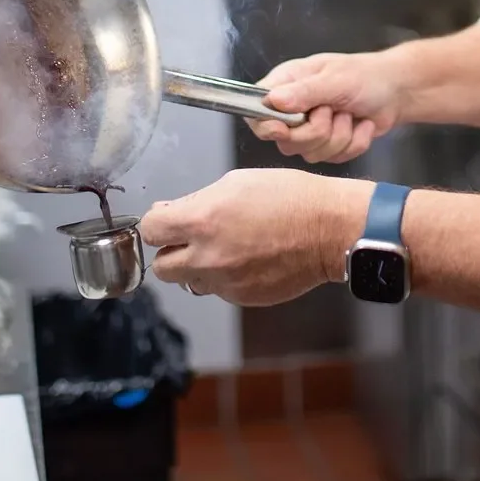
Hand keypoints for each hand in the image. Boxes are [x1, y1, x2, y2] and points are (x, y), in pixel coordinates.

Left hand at [140, 168, 369, 305]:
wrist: (329, 228)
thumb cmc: (289, 197)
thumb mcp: (236, 182)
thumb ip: (197, 201)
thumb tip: (170, 213)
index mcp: (202, 221)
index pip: (149, 230)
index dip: (157, 222)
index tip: (167, 219)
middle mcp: (208, 257)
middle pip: (161, 266)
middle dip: (172, 250)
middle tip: (191, 237)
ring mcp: (225, 282)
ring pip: (190, 280)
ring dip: (198, 266)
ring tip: (226, 247)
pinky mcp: (242, 297)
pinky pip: (219, 290)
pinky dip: (225, 277)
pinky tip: (247, 258)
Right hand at [250, 51, 404, 163]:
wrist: (395, 91)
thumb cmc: (365, 76)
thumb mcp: (336, 79)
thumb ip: (305, 92)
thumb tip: (273, 101)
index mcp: (286, 85)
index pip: (257, 111)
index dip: (267, 126)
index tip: (284, 129)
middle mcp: (293, 110)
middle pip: (286, 141)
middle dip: (316, 131)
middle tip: (333, 110)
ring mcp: (309, 131)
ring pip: (311, 154)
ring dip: (339, 136)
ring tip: (349, 114)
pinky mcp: (328, 147)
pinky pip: (334, 159)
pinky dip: (354, 143)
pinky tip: (361, 125)